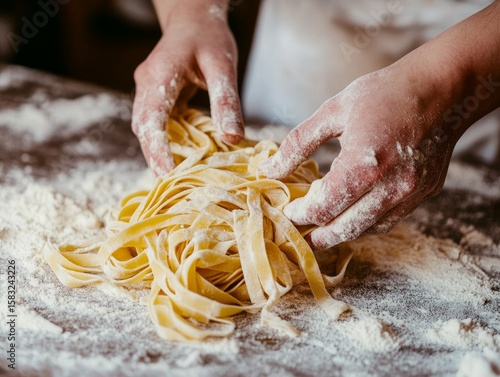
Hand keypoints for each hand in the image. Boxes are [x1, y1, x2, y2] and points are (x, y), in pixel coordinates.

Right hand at [132, 2, 243, 175]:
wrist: (193, 19)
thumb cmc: (208, 37)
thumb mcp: (223, 66)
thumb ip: (226, 101)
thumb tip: (232, 138)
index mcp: (159, 76)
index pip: (151, 119)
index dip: (157, 148)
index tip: (167, 174)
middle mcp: (146, 86)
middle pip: (143, 129)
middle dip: (155, 156)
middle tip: (172, 183)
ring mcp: (147, 92)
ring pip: (146, 129)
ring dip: (157, 152)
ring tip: (175, 176)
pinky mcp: (155, 97)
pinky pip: (155, 124)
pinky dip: (165, 142)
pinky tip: (180, 156)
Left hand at [258, 65, 460, 249]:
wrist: (442, 87)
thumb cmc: (385, 93)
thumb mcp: (333, 111)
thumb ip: (297, 144)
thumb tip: (268, 169)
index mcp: (364, 165)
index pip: (323, 208)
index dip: (299, 214)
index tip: (287, 210)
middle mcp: (391, 187)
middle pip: (344, 229)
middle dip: (316, 235)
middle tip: (298, 231)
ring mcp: (411, 194)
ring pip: (367, 231)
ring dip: (340, 232)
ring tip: (320, 226)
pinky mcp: (423, 194)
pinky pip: (388, 221)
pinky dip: (364, 223)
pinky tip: (351, 213)